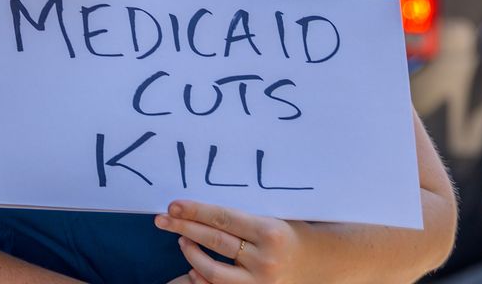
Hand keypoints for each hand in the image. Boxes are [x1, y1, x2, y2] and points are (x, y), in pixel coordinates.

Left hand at [154, 200, 310, 283]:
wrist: (319, 262)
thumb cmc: (291, 233)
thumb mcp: (272, 217)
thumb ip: (240, 217)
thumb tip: (199, 211)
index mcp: (270, 232)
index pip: (223, 219)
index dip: (195, 211)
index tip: (174, 206)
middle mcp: (265, 259)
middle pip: (214, 241)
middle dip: (183, 228)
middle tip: (162, 219)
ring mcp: (259, 282)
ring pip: (212, 271)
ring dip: (191, 253)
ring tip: (181, 240)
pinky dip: (201, 278)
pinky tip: (192, 266)